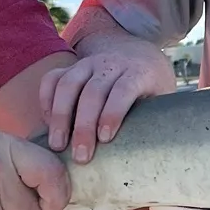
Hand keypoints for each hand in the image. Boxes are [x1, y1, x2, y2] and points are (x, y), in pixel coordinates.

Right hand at [41, 38, 175, 163]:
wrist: (139, 53)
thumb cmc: (152, 85)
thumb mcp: (163, 96)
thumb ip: (158, 116)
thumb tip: (152, 153)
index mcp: (138, 72)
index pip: (123, 89)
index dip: (113, 113)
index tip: (105, 139)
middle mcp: (111, 65)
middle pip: (93, 91)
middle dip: (84, 125)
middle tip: (81, 156)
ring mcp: (88, 63)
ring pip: (68, 84)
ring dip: (60, 116)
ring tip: (57, 145)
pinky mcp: (72, 67)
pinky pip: (52, 78)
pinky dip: (46, 100)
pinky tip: (47, 123)